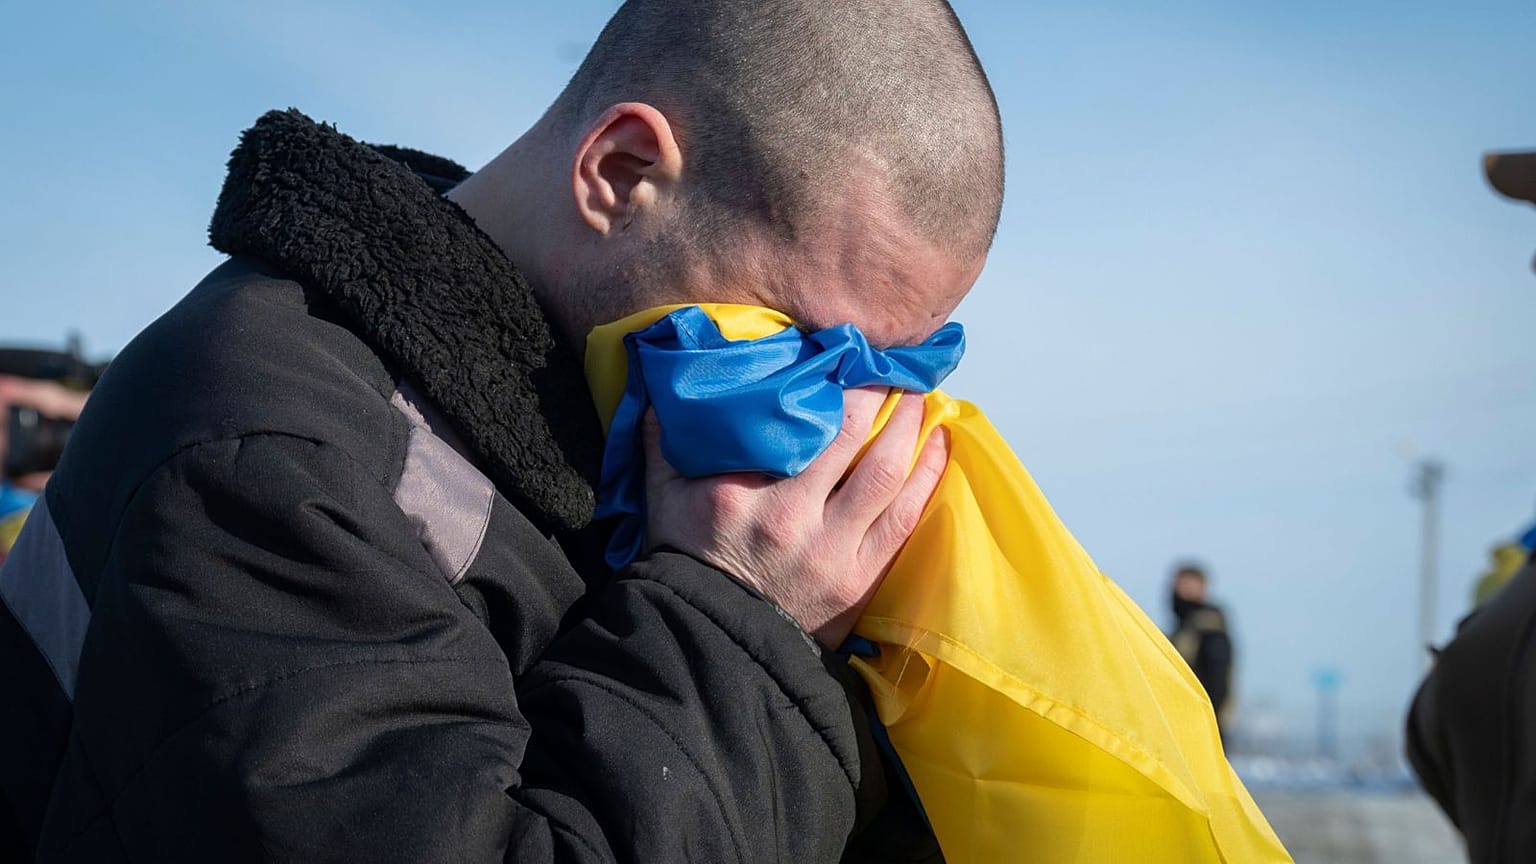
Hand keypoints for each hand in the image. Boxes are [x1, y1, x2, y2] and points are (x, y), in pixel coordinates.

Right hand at [643, 388, 948, 647]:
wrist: (711, 639)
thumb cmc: (688, 560)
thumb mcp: (663, 498)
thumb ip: (665, 441)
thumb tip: (662, 386)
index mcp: (741, 494)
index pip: (796, 423)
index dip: (829, 381)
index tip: (845, 352)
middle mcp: (790, 518)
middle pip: (851, 438)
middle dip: (878, 394)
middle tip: (892, 365)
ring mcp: (831, 551)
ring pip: (886, 474)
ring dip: (910, 428)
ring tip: (920, 396)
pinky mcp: (859, 579)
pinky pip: (905, 518)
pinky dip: (928, 476)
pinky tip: (939, 444)